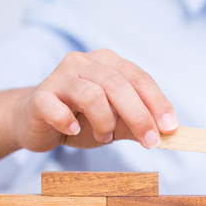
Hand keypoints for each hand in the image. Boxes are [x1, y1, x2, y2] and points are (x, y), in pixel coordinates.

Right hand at [10, 48, 178, 151]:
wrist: (34, 121)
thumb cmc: (79, 119)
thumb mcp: (115, 122)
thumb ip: (138, 125)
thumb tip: (171, 134)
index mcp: (107, 63)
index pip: (139, 78)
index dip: (157, 102)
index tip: (171, 128)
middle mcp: (84, 62)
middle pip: (118, 85)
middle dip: (139, 116)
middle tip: (151, 142)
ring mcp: (59, 77)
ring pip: (91, 95)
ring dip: (104, 122)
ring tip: (103, 136)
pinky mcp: (39, 97)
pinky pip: (55, 107)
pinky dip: (68, 121)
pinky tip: (73, 130)